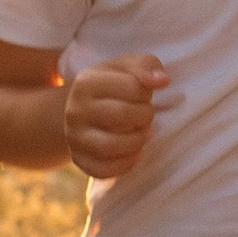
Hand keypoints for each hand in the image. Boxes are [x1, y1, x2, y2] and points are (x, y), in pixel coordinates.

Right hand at [62, 55, 168, 177]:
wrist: (84, 110)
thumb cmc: (113, 86)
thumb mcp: (126, 67)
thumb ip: (146, 65)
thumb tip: (162, 81)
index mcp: (86, 82)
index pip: (132, 87)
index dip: (146, 92)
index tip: (143, 95)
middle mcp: (75, 110)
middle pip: (123, 115)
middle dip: (145, 116)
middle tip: (146, 115)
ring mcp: (74, 137)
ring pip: (110, 146)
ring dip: (138, 141)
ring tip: (144, 134)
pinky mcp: (80, 160)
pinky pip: (103, 170)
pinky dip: (126, 164)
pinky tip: (136, 153)